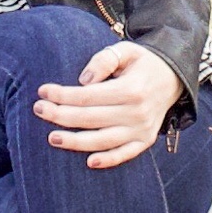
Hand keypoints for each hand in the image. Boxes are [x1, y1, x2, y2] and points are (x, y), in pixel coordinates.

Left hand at [39, 38, 184, 169]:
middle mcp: (137, 112)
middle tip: (38, 110)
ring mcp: (142, 129)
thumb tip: (82, 81)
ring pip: (103, 141)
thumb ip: (103, 60)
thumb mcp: (126, 50)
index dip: (63, 95)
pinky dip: (108, 160)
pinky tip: (89, 162)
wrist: (173, 78)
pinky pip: (125, 154)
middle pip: (91, 119)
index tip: (42, 91)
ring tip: (52, 138)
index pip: (89, 96)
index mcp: (131, 89)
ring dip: (75, 142)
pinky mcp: (145, 140)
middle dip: (61, 115)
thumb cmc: (142, 62)